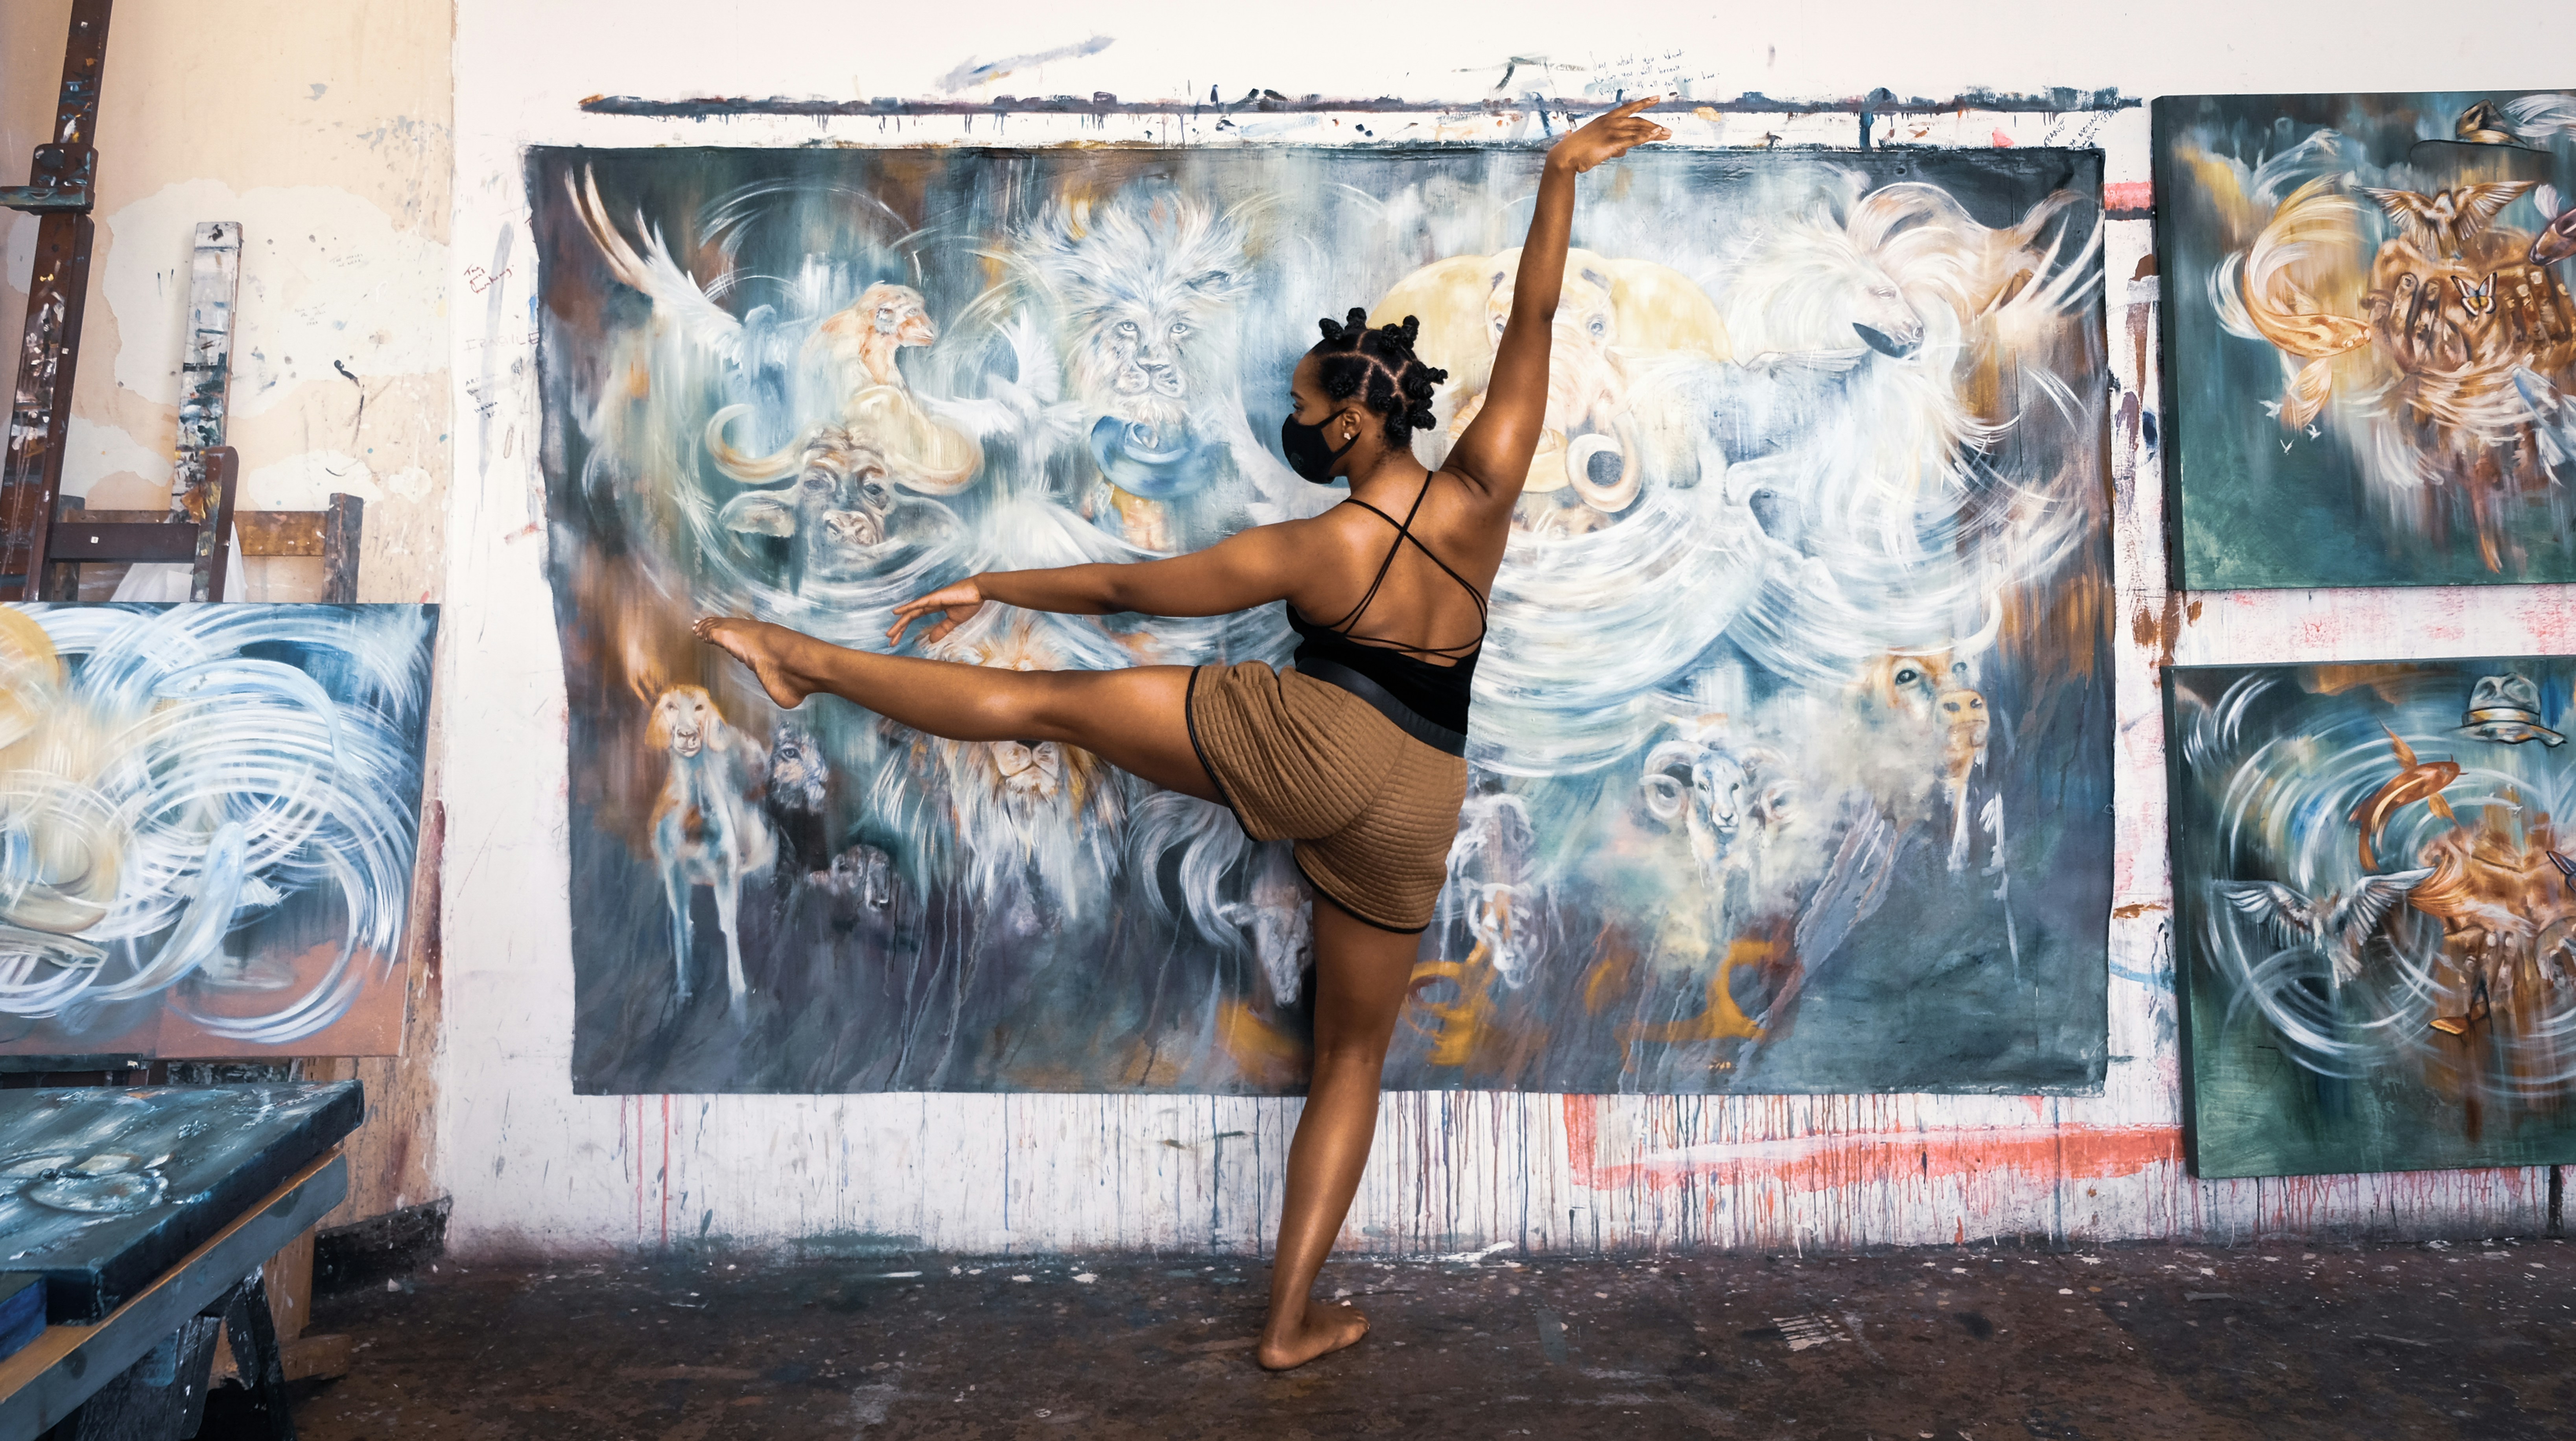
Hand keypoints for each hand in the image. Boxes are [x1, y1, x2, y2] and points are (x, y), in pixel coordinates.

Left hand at [888, 577, 985, 646]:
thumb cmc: (969, 603)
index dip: (904, 629)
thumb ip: (942, 629)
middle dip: (899, 629)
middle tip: (890, 641)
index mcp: (933, 607)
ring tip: (889, 633)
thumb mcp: (954, 621)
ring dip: (899, 623)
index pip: (914, 618)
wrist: (979, 591)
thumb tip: (930, 640)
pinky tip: (896, 612)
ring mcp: (931, 599)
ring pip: (910, 612)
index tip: (897, 640)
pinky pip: (918, 604)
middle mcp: (928, 603)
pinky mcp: (935, 598)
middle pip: (909, 617)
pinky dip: (907, 608)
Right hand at [1549, 97, 1670, 173]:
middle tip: (1668, 130)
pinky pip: (1632, 138)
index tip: (1656, 98)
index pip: (1628, 108)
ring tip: (1667, 134)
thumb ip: (1613, 144)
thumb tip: (1624, 149)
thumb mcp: (1597, 143)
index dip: (1643, 103)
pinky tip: (1655, 134)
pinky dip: (1645, 136)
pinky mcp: (1611, 142)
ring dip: (1654, 131)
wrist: (1565, 156)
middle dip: (1654, 124)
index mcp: (1606, 119)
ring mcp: (1611, 131)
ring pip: (1637, 129)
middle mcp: (1610, 122)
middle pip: (1637, 121)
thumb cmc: (1578, 150)